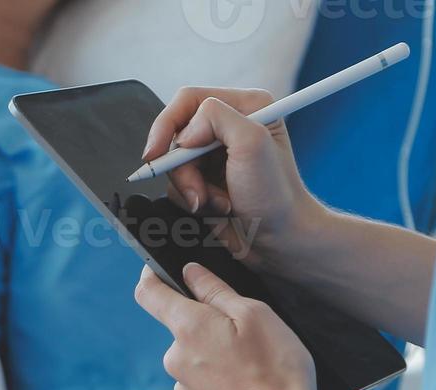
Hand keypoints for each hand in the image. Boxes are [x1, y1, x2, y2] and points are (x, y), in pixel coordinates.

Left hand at [135, 263, 318, 389]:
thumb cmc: (276, 370)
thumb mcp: (255, 315)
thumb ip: (216, 290)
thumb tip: (190, 273)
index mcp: (188, 328)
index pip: (149, 293)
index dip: (152, 276)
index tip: (161, 270)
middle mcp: (175, 357)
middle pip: (181, 325)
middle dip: (207, 321)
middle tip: (245, 330)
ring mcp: (184, 385)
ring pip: (194, 353)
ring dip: (216, 351)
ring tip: (253, 362)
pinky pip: (202, 378)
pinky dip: (219, 375)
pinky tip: (247, 383)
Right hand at [142, 87, 321, 267]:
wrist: (281, 243)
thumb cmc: (276, 196)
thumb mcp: (252, 143)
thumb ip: (215, 118)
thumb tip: (183, 134)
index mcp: (245, 107)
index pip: (188, 100)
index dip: (166, 124)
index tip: (155, 153)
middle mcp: (229, 128)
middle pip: (176, 135)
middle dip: (183, 168)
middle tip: (199, 192)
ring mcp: (216, 157)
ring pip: (174, 165)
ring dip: (190, 189)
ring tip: (219, 204)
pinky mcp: (206, 182)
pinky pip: (178, 187)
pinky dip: (192, 202)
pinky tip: (218, 209)